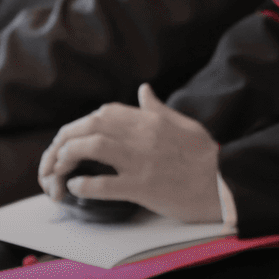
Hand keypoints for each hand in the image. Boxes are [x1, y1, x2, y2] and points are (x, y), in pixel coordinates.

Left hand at [36, 84, 222, 221]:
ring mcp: (141, 161)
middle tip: (54, 157)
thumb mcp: (184, 124)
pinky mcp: (143, 187)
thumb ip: (158, 108)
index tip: (74, 138)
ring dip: (67, 158)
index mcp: (149, 121)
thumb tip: (143, 90)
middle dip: (64, 140)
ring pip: (92, 147)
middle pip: (90, 126)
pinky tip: (75, 188)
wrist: (224, 184)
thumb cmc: (205, 157)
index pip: (104, 113)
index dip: (81, 124)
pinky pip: (104, 184)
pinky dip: (84, 185)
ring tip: (58, 172)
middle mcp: (141, 136)